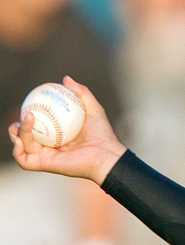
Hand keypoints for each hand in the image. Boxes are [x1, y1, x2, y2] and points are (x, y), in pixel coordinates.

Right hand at [8, 76, 125, 184]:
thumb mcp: (93, 109)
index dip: (29, 116)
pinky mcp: (43, 165)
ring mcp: (45, 157)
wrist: (106, 154)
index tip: (30, 104)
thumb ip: (82, 93)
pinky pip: (23, 160)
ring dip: (19, 133)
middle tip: (25, 114)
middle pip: (25, 136)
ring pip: (22, 146)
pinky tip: (20, 138)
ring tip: (28, 119)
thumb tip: (65, 78)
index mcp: (57, 137)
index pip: (38, 126)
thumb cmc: (103, 134)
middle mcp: (49, 147)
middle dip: (18, 126)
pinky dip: (17, 150)